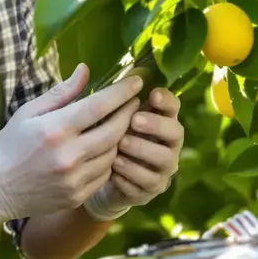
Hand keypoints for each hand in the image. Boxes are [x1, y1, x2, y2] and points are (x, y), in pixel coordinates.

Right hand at [0, 64, 141, 235]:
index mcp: (55, 129)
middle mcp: (69, 155)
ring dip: (121, 137)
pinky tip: (107, 149)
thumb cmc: (10, 145)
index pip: (99, 106)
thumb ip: (61, 92)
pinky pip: (105, 174)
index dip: (122, 93)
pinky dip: (110, 159)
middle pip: (114, 131)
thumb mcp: (28, 112)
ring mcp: (75, 179)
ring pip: (113, 154)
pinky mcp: (77, 196)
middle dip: (129, 114)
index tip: (136, 82)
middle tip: (135, 102)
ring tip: (122, 124)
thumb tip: (85, 70)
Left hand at [83, 87, 182, 219]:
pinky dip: (131, 176)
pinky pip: (147, 184)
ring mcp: (162, 168)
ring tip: (119, 146)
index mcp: (158, 118)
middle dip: (156, 125)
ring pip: (165, 160)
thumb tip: (82, 69)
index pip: (172, 106)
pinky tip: (114, 171)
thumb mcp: (96, 117)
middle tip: (134, 120)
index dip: (166, 100)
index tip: (151, 94)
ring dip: (142, 151)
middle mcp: (166, 142)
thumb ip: (95, 97)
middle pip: (175, 132)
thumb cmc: (100, 138)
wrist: (97, 178)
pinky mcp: (151, 190)